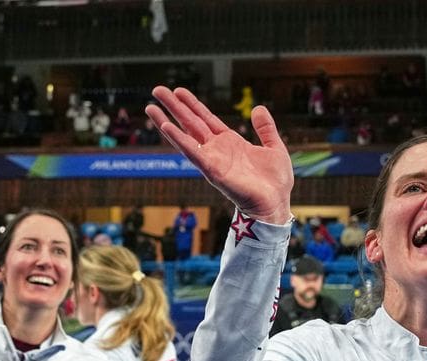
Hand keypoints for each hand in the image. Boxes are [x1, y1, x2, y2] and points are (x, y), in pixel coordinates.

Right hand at [146, 86, 292, 225]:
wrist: (276, 204)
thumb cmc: (275, 183)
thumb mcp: (274, 147)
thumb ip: (265, 128)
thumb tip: (258, 108)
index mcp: (230, 142)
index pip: (206, 118)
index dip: (192, 104)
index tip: (178, 90)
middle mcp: (216, 150)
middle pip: (190, 123)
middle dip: (174, 106)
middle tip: (157, 90)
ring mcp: (212, 160)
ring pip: (185, 136)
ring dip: (166, 122)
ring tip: (150, 108)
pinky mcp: (212, 171)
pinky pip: (192, 153)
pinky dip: (179, 140)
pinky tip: (166, 128)